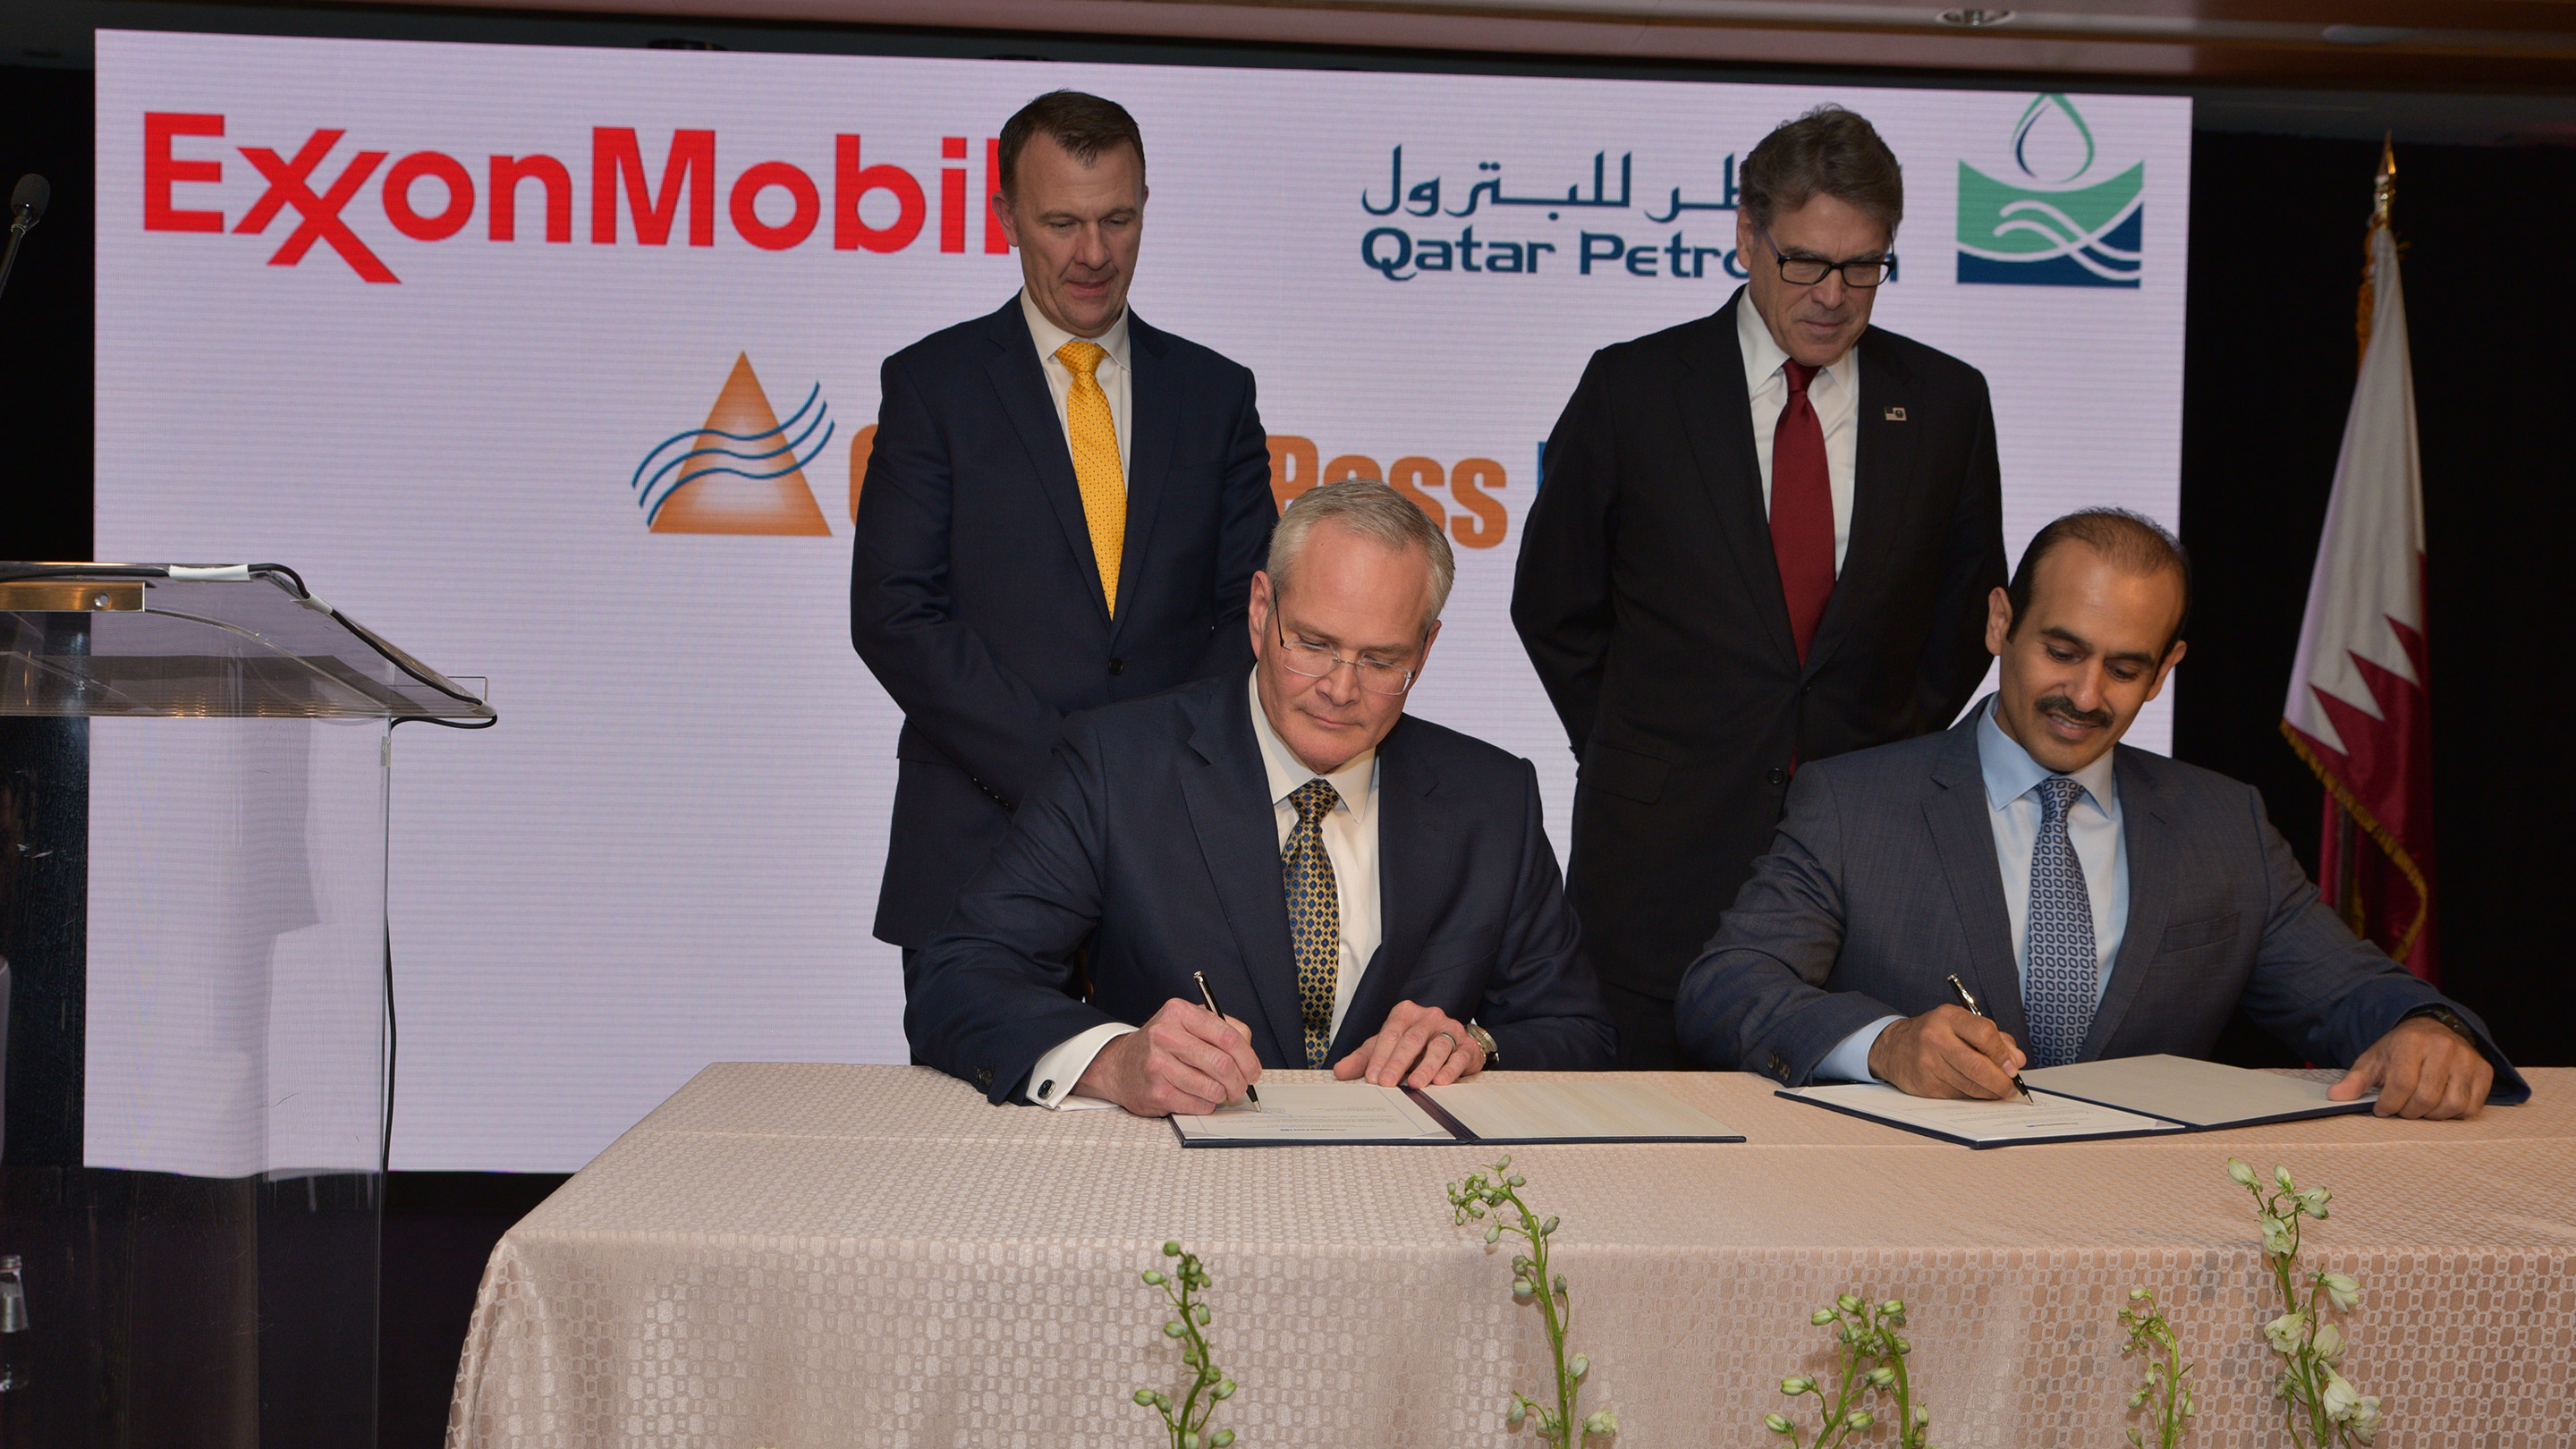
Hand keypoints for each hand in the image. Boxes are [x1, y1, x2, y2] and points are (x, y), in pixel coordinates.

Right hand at [1075, 998, 1260, 1116]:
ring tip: (1220, 1092)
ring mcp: (1158, 1065)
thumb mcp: (1189, 1023)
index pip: (1228, 1036)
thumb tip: (1250, 1058)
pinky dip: (1206, 1105)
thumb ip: (1223, 1030)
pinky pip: (1198, 1105)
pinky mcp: (1155, 1092)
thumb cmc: (1163, 1045)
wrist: (1121, 1065)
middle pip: (1222, 1064)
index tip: (1254, 1070)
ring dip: (1223, 1095)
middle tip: (1241, 1087)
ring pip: (1212, 1088)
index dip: (1249, 1058)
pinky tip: (1199, 1097)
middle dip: (1239, 1081)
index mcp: (1179, 1012)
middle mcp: (1165, 1035)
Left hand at [1333, 1000, 1484, 1087]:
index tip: (1372, 1077)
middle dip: (1398, 1062)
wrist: (1452, 1044)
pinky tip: (1440, 1081)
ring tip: (1415, 1084)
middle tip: (1387, 1082)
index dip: (1380, 1055)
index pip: (1391, 1032)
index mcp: (1406, 1013)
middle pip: (1412, 1038)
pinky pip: (1459, 1056)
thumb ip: (1363, 1059)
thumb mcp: (1385, 1048)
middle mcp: (1429, 1017)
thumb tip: (1340, 1071)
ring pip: (1438, 1046)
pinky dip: (1450, 1069)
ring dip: (1425, 1066)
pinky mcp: (1468, 1045)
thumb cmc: (1414, 1046)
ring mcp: (1450, 1029)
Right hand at [1867, 1005, 2026, 1099]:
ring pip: (1970, 1085)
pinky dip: (1972, 1096)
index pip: (1984, 1034)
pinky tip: (1976, 1091)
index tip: (2014, 1067)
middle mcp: (1935, 1038)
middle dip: (2000, 1081)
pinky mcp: (1925, 1084)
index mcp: (1948, 1018)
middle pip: (1978, 1065)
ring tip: (1998, 1091)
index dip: (2003, 1054)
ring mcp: (1928, 1063)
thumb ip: (1994, 1038)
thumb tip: (2017, 1060)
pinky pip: (1959, 1095)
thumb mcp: (1961, 1025)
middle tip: (2011, 1087)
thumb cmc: (1934, 1034)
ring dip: (1990, 1092)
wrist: (1893, 1048)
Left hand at [2331, 1015, 2492, 1119]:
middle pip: (2426, 1097)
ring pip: (2452, 1105)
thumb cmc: (2400, 1049)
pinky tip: (2440, 1105)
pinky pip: (2472, 1106)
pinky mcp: (2484, 1070)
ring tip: (2420, 1108)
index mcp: (2412, 1041)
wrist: (2433, 1029)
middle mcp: (2443, 1047)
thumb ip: (2356, 1080)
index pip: (2401, 1085)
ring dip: (2432, 1116)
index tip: (2382, 1110)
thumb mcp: (2375, 1059)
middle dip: (2409, 1112)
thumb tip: (2335, 1096)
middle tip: (2402, 1110)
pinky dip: (2454, 1114)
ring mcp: (2467, 1058)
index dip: (2389, 1105)